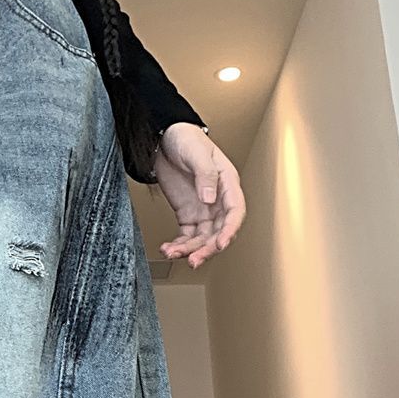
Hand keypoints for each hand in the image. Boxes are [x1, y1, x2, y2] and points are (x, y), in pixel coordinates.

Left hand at [153, 123, 245, 268]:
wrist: (164, 138)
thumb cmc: (186, 139)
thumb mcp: (197, 153)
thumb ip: (205, 176)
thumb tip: (209, 198)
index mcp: (227, 184)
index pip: (234, 212)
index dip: (229, 230)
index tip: (220, 243)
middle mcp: (217, 201)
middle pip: (218, 231)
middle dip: (207, 248)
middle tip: (194, 259)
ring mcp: (203, 209)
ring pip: (202, 237)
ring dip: (190, 249)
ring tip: (173, 253)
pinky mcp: (187, 214)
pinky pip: (186, 235)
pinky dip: (179, 244)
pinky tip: (169, 249)